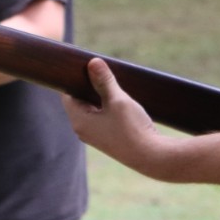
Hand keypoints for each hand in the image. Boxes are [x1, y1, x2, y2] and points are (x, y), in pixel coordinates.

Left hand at [61, 58, 172, 178]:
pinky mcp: (108, 139)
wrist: (151, 157)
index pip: (68, 94)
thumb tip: (93, 62)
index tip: (86, 66)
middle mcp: (83, 130)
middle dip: (89, 86)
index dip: (75, 80)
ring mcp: (96, 136)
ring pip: (92, 109)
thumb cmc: (132, 128)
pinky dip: (107, 107)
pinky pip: (101, 117)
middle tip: (102, 71)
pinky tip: (120, 100)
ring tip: (113, 83)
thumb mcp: (118, 100)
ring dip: (100, 96)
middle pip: (79, 101)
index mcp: (79, 121)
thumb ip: (104, 81)